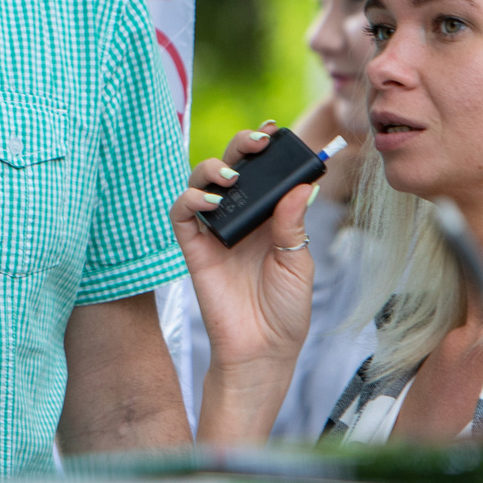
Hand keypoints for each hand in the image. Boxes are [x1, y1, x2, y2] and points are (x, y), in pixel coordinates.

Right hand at [170, 122, 317, 377]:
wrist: (263, 350)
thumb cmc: (285, 310)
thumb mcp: (298, 263)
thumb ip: (293, 224)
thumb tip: (300, 185)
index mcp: (270, 218)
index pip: (264, 173)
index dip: (266, 149)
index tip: (276, 132)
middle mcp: (240, 218)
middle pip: (231, 167)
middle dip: (241, 145)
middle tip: (258, 142)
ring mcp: (215, 231)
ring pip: (201, 183)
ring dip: (213, 168)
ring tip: (233, 176)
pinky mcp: (193, 248)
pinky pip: (181, 214)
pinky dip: (192, 200)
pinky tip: (212, 202)